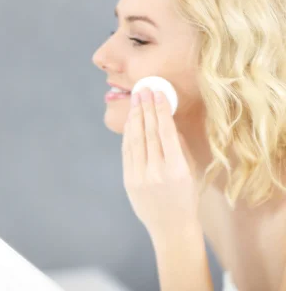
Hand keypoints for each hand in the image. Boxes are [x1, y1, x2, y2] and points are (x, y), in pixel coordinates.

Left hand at [122, 88, 199, 238]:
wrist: (171, 228)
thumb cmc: (186, 198)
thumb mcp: (190, 171)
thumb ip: (179, 147)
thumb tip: (167, 123)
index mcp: (176, 169)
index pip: (165, 132)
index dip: (160, 110)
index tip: (158, 93)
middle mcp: (156, 171)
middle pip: (148, 132)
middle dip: (145, 108)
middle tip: (143, 89)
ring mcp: (139, 176)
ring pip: (135, 140)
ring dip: (135, 117)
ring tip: (136, 100)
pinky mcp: (128, 180)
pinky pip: (127, 152)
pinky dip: (128, 134)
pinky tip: (131, 121)